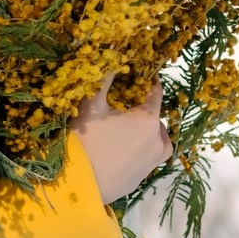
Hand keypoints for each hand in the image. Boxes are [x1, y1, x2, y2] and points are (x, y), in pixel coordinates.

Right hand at [69, 75, 172, 206]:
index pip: (155, 94)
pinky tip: (123, 149)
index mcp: (147, 120)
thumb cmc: (85, 141)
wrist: (78, 185)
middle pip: (157, 120)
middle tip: (128, 108)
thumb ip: (104, 78)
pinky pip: (149, 159)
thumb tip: (112, 53)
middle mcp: (156, 141)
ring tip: (133, 130)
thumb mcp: (91, 105)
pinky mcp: (142, 178)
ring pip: (160, 142)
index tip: (146, 77)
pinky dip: (143, 151)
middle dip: (146, 112)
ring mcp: (152, 162)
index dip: (150, 84)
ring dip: (151, 133)